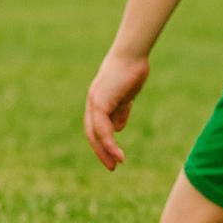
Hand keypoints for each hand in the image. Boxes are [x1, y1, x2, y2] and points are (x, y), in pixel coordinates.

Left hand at [84, 51, 149, 170]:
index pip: (95, 127)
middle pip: (91, 132)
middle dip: (101, 151)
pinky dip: (109, 142)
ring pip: (96, 132)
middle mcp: (92, 102)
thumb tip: (117, 129)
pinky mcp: (100, 101)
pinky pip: (102, 128)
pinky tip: (118, 152)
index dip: (102, 142)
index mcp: (98, 100)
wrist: (131, 55)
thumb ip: (120, 110)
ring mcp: (94, 101)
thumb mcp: (126, 95)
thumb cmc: (131, 71)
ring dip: (106, 150)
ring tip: (117, 163)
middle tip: (112, 167)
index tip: (113, 156)